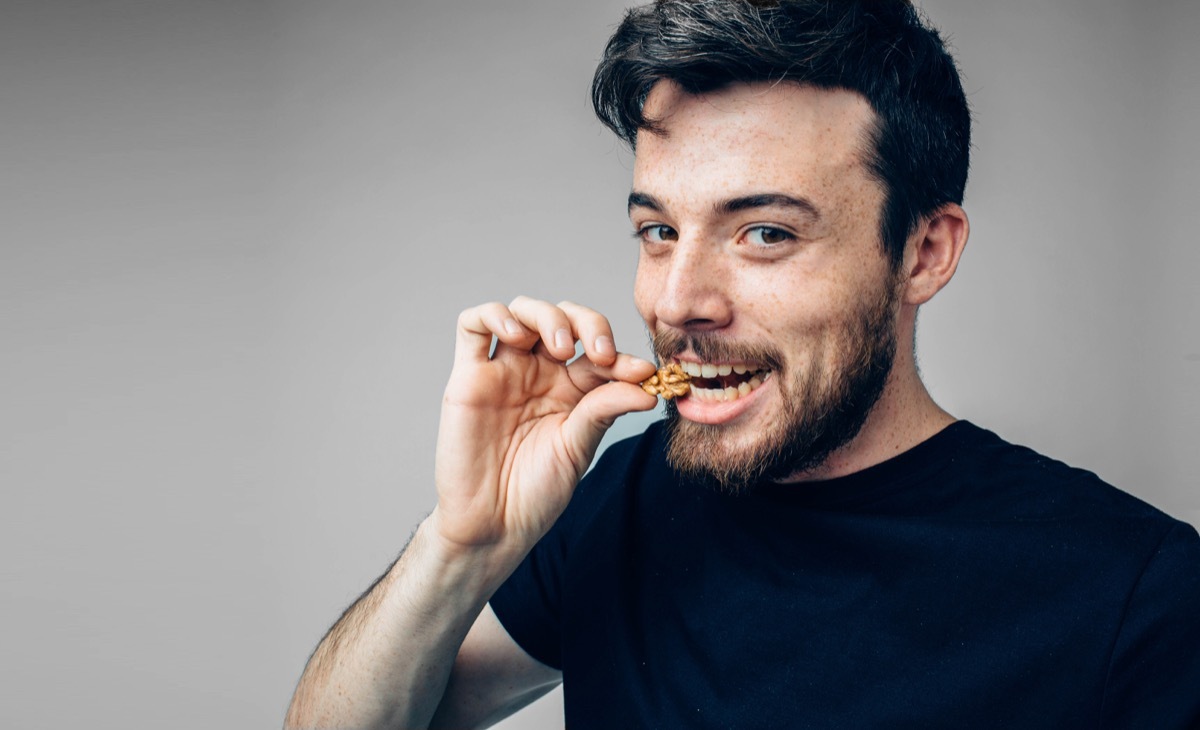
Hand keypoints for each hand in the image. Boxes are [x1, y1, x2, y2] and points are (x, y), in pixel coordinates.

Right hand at [431, 297, 657, 558]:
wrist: (492, 524)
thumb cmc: (535, 491)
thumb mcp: (578, 447)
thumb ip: (604, 409)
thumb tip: (647, 385)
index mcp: (571, 388)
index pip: (599, 352)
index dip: (622, 355)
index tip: (643, 373)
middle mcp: (538, 372)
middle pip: (563, 318)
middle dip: (587, 324)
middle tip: (600, 354)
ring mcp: (503, 370)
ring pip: (522, 311)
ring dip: (546, 315)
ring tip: (560, 346)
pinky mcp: (468, 376)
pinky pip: (472, 325)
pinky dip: (494, 315)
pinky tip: (515, 334)